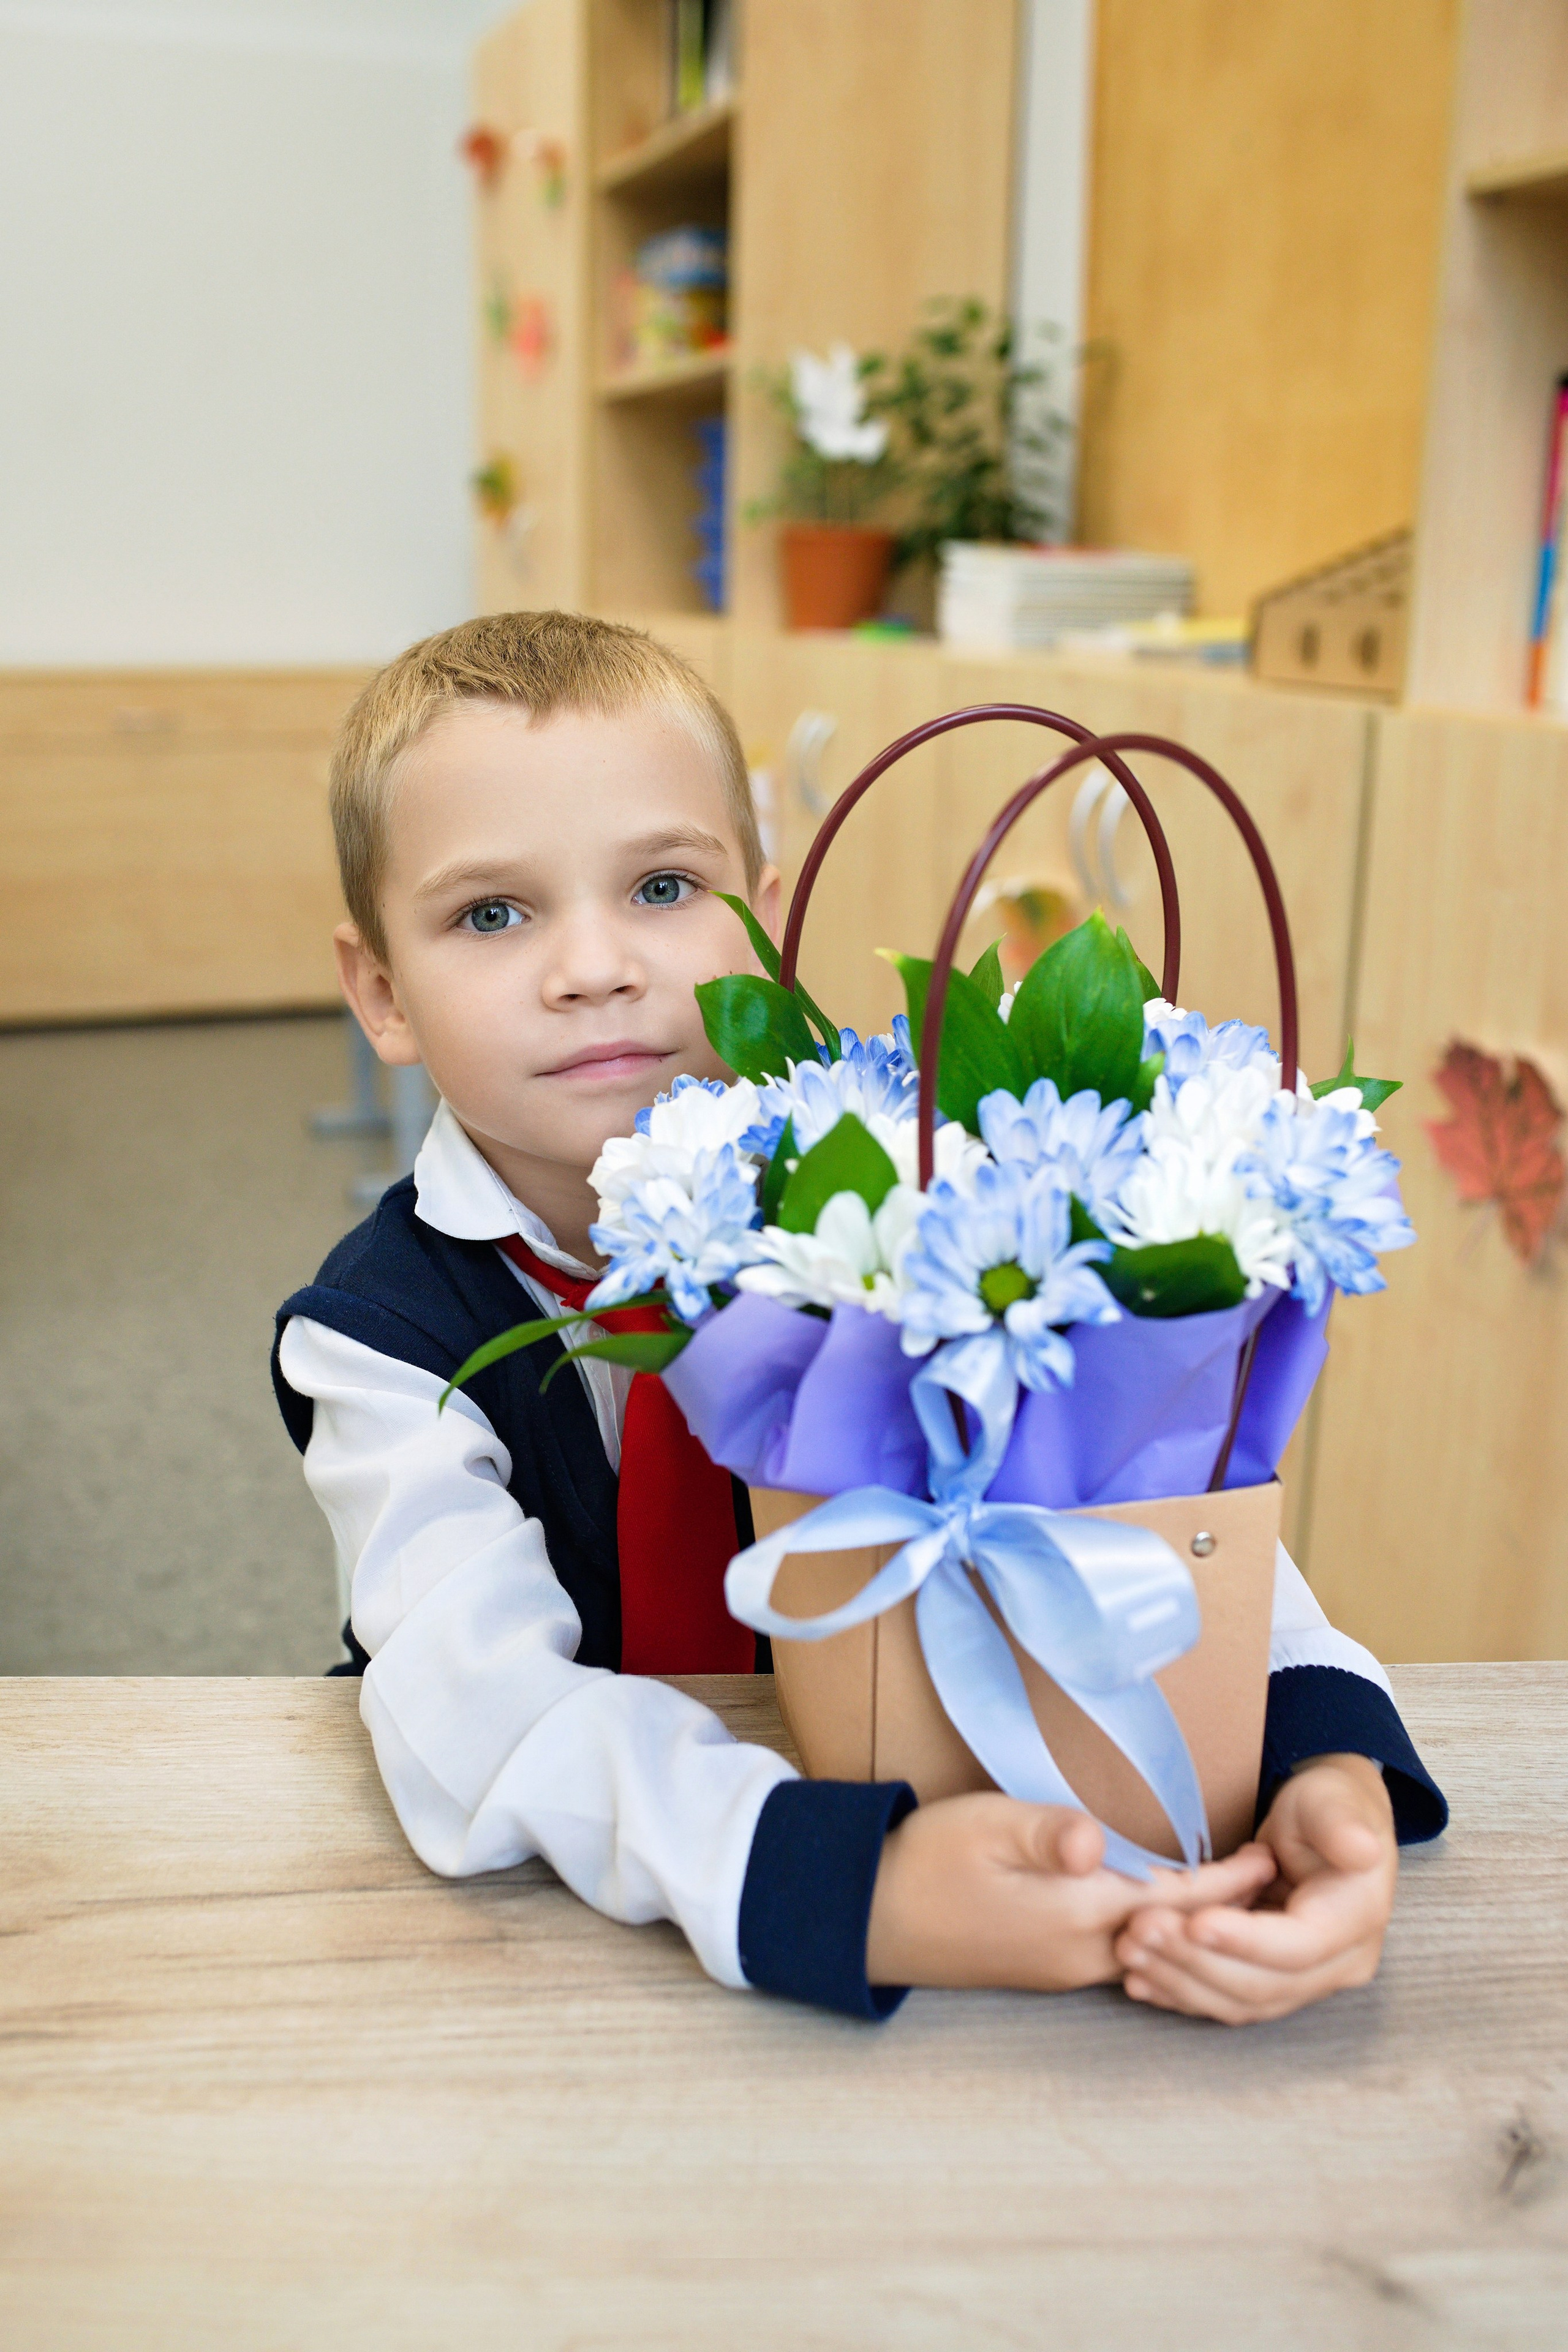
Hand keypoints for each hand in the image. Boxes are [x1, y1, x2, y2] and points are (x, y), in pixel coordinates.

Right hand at [866, 1793, 1275, 1992]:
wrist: (870, 1918)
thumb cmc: (928, 1862)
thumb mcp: (983, 1827)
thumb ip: (1046, 1834)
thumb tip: (1097, 1841)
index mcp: (1074, 1913)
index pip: (1171, 1898)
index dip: (1225, 1880)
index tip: (1272, 1860)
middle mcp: (1081, 1952)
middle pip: (1171, 1930)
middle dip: (1222, 1907)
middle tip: (1270, 1879)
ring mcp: (1063, 1967)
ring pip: (1149, 1947)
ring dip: (1190, 1922)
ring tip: (1231, 1897)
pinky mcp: (1046, 1965)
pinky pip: (1121, 1953)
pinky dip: (1154, 1931)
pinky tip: (1160, 1914)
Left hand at [1115, 1753, 1396, 2024]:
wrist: (1325, 1824)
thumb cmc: (1328, 1804)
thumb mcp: (1334, 1800)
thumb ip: (1342, 1823)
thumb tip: (1362, 1848)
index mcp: (1356, 1920)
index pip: (1298, 1947)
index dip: (1245, 1941)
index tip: (1194, 1921)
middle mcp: (1336, 1964)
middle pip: (1263, 1985)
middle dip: (1196, 1962)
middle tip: (1139, 1931)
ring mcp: (1304, 1980)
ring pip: (1239, 2001)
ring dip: (1180, 1980)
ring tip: (1129, 1950)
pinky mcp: (1272, 1982)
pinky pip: (1225, 1999)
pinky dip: (1181, 1992)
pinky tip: (1139, 1979)